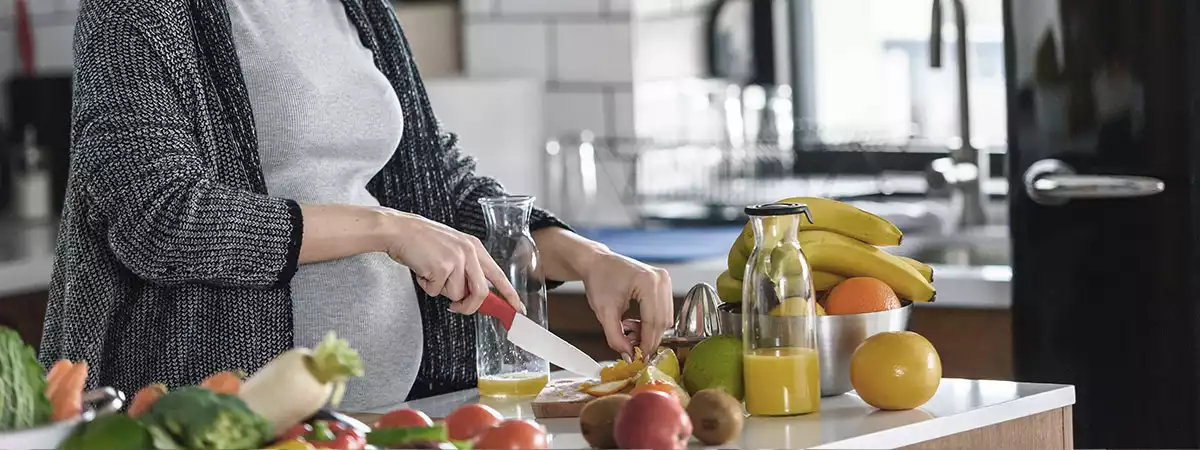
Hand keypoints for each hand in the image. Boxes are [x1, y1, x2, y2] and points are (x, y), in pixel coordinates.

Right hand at [377, 209, 521, 313]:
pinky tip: (422, 270)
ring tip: (430, 272)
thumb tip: (473, 294)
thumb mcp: (453, 249)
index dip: (510, 294)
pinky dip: (426, 286)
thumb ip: (467, 268)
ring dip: (440, 289)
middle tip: (457, 308)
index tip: (518, 309)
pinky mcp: (441, 267)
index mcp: (475, 247)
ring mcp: (456, 259)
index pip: (498, 275)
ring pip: (455, 295)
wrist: (400, 230)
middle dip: (469, 306)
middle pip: (480, 293)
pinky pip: (436, 291)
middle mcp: (469, 252)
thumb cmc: (422, 241)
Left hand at [580, 252, 672, 361]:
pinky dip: (651, 322)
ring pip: (665, 318)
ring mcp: (664, 280)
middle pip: (663, 321)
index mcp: (647, 282)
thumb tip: (629, 355)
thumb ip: (616, 337)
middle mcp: (661, 279)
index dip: (647, 343)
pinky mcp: (663, 283)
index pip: (653, 321)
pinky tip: (636, 323)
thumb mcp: (604, 312)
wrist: (597, 262)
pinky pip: (663, 311)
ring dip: (650, 331)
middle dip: (649, 339)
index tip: (641, 357)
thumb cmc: (599, 280)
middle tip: (634, 350)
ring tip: (630, 332)